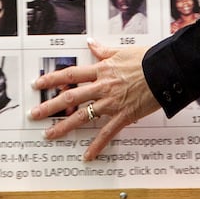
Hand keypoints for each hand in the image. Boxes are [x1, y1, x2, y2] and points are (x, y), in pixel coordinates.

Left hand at [29, 38, 159, 159]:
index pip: (70, 74)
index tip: (38, 83)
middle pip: (70, 97)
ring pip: (83, 116)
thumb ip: (103, 50)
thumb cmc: (147, 59)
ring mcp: (111, 102)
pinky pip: (107, 133)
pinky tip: (87, 156)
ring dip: (64, 126)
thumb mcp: (122, 51)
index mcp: (101, 70)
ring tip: (49, 135)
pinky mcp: (123, 115)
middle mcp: (102, 86)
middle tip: (33, 114)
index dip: (51, 79)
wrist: (166, 70)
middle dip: (49, 106)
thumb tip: (90, 42)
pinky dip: (97, 145)